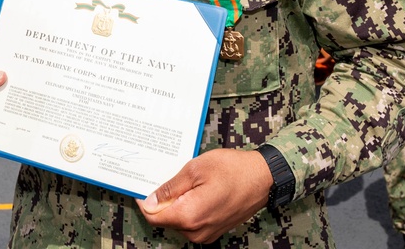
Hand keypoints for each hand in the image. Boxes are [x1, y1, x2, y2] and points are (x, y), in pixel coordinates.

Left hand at [136, 148, 272, 243]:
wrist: (263, 178)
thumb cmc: (232, 170)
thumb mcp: (195, 169)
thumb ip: (170, 188)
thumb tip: (149, 200)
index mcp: (189, 216)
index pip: (153, 216)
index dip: (144, 200)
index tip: (141, 184)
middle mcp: (197, 231)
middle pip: (164, 219)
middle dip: (159, 200)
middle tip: (163, 176)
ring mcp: (206, 233)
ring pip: (177, 220)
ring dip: (174, 203)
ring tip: (183, 181)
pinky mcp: (213, 230)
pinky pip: (191, 221)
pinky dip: (186, 207)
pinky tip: (193, 189)